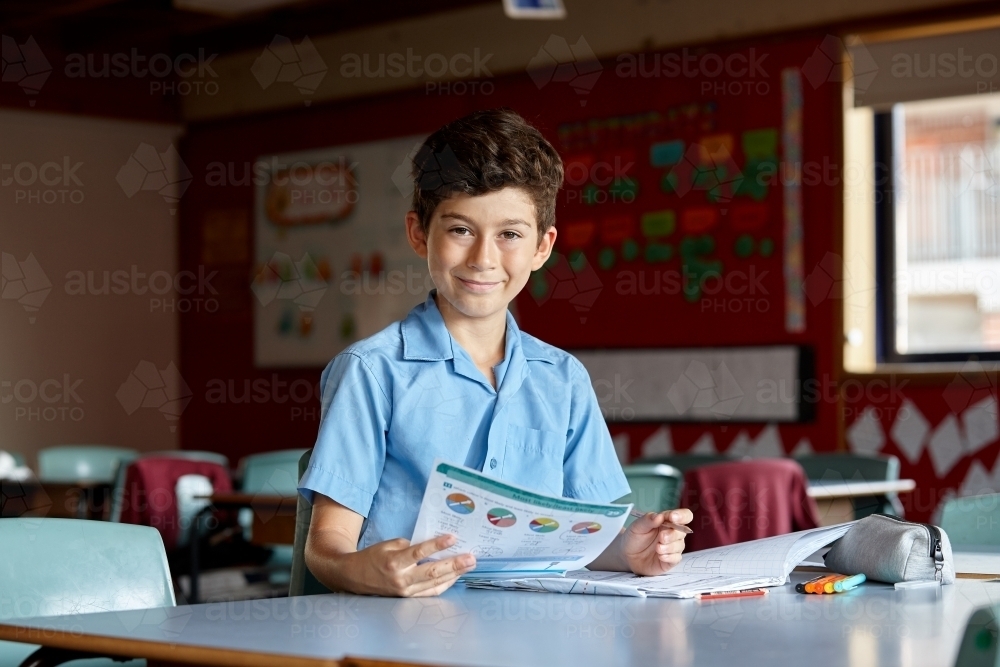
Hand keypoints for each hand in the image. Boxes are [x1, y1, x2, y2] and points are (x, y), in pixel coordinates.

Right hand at [345, 534, 476, 596]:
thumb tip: (432, 546)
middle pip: (432, 572)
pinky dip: (445, 584)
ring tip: (469, 565)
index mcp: (394, 562)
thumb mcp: (388, 544)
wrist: (354, 577)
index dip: (437, 545)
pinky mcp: (408, 598)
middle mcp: (401, 579)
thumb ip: (409, 545)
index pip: (419, 553)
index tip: (453, 537)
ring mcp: (405, 592)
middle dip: (454, 564)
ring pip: (435, 584)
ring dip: (454, 574)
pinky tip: (456, 576)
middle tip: (471, 557)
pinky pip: (431, 592)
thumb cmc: (373, 557)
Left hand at [620, 509, 693, 575]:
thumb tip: (660, 516)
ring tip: (657, 548)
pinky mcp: (671, 560)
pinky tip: (660, 556)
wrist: (627, 555)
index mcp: (667, 521)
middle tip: (661, 537)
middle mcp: (673, 533)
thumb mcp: (637, 526)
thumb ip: (648, 519)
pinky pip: (676, 558)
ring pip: (680, 545)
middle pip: (683, 531)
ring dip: (669, 547)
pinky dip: (669, 557)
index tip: (673, 518)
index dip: (682, 516)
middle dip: (672, 534)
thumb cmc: (634, 537)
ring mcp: (673, 547)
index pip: (684, 516)